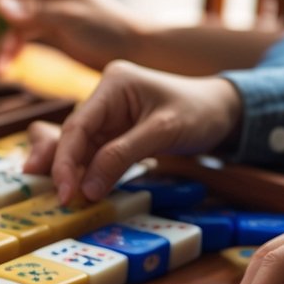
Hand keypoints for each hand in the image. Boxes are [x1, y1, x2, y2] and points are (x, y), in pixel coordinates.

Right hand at [0, 0, 144, 71]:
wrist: (134, 51)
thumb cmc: (109, 30)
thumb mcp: (70, 19)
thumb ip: (34, 12)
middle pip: (1, 3)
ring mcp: (44, 11)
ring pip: (7, 24)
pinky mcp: (47, 31)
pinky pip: (18, 38)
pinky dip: (9, 52)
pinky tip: (5, 67)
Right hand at [28, 62, 241, 202]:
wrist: (223, 111)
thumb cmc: (199, 112)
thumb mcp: (163, 131)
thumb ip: (122, 156)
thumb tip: (87, 189)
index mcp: (113, 84)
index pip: (78, 126)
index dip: (66, 161)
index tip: (66, 192)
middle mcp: (103, 99)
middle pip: (72, 138)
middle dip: (63, 169)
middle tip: (59, 199)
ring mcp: (107, 117)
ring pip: (78, 150)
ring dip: (71, 174)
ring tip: (63, 199)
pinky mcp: (114, 134)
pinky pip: (92, 156)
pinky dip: (86, 174)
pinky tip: (80, 191)